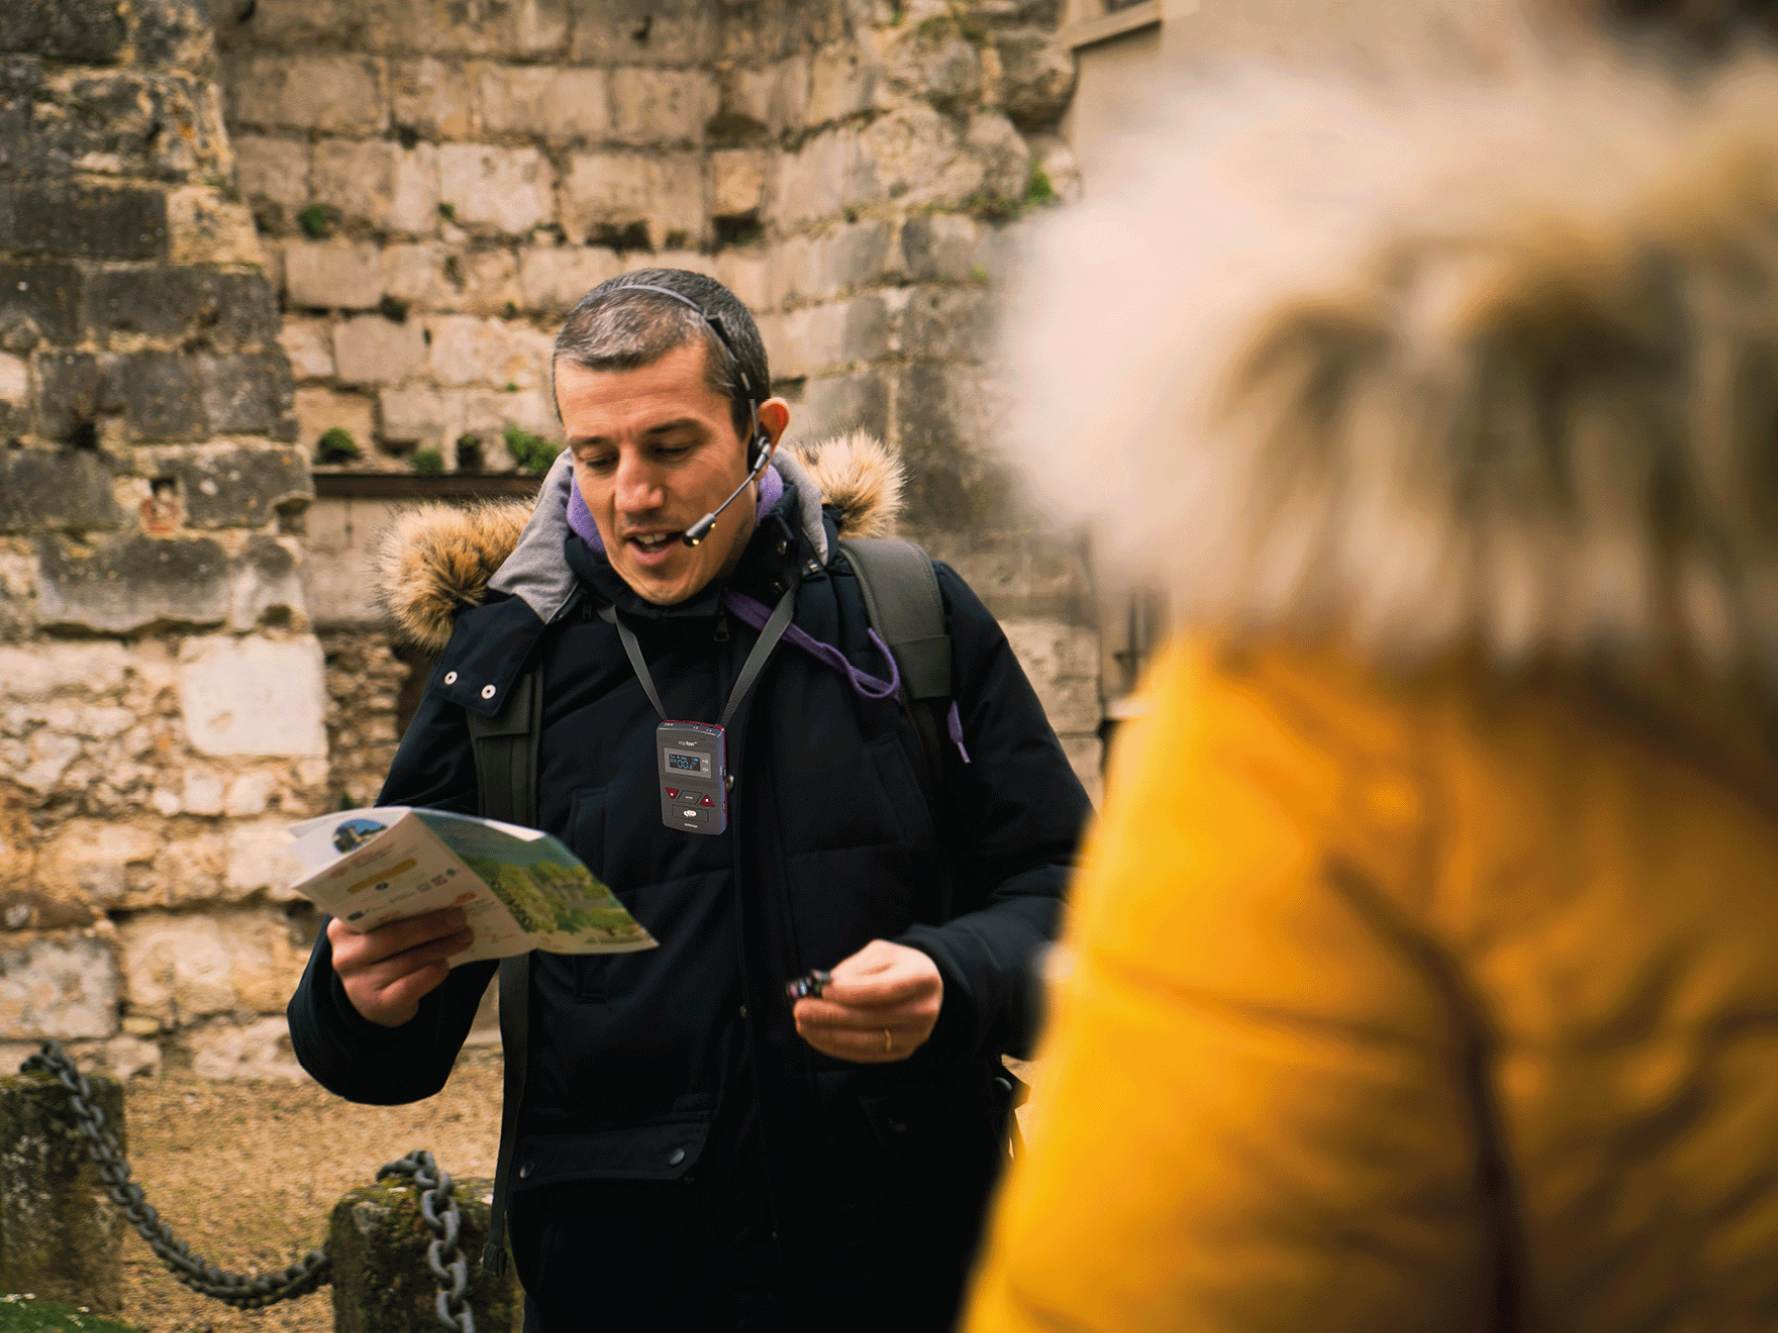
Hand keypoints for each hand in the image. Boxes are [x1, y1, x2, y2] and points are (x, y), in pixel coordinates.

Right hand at [328, 907, 472, 1027]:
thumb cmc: (387, 955)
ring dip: (442, 947)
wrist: (379, 1001)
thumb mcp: (385, 931)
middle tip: (460, 917)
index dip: (406, 897)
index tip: (437, 887)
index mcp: (343, 927)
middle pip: (393, 936)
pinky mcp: (376, 1005)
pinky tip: (445, 964)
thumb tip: (446, 898)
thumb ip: (401, 915)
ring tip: (465, 936)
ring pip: (408, 960)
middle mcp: (345, 955)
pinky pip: (412, 986)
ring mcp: (357, 983)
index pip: (371, 907)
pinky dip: (434, 972)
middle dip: (432, 925)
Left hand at [793, 939, 942, 1063]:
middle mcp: (924, 1010)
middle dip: (832, 1015)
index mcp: (921, 979)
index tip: (821, 990)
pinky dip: (838, 1048)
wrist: (926, 986)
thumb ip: (854, 968)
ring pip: (868, 1040)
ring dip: (830, 1035)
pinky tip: (817, 1037)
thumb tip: (823, 985)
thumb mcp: (881, 953)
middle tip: (801, 1009)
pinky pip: (867, 1054)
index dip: (850, 992)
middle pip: (873, 1018)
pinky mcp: (904, 1052)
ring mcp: (916, 1035)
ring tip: (803, 1025)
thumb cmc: (898, 965)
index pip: (883, 990)